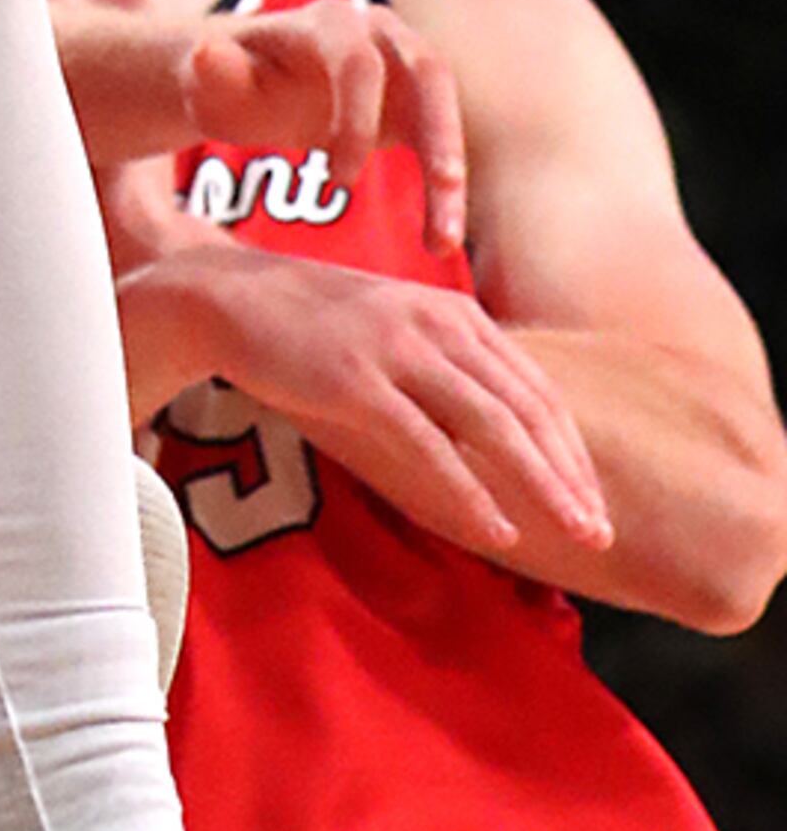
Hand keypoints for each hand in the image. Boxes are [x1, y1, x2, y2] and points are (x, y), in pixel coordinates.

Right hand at [172, 242, 613, 575]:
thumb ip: (448, 366)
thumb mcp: (397, 328)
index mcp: (455, 311)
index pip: (535, 388)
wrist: (229, 298)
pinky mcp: (358, 381)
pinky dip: (470, 490)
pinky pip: (429, 445)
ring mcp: (397, 350)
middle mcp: (437, 324)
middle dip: (571, 475)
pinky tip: (496, 527)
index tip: (595, 498)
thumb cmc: (316, 323)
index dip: (572, 448)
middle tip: (601, 531)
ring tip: (575, 533)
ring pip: (492, 426)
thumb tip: (500, 434)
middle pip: (526, 409)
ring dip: (541, 485)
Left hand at [182, 0, 471, 257]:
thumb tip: (207, 53)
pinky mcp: (415, 104)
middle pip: (429, 71)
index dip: (356, 120)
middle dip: (440, 133)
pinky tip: (437, 241)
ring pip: (446, 108)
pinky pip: (442, 143)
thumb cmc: (232, 81)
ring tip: (443, 243)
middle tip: (444, 190)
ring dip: (451, 173)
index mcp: (328, 21)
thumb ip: (214, 72)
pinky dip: (444, 191)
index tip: (338, 182)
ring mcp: (403, 63)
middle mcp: (378, 30)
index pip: (358, 62)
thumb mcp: (213, 81)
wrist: (254, 83)